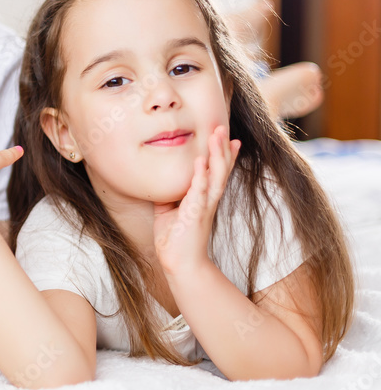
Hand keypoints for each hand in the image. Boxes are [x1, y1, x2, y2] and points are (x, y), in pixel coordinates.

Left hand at [153, 125, 240, 278]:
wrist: (179, 262)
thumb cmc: (175, 238)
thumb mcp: (169, 209)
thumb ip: (170, 194)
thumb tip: (162, 180)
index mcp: (204, 198)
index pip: (216, 172)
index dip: (223, 155)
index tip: (228, 137)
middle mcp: (208, 199)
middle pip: (220, 169)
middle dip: (222, 147)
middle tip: (223, 127)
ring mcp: (203, 206)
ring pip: (215, 176)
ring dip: (216, 155)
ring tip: (217, 136)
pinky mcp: (195, 214)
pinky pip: (198, 191)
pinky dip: (199, 175)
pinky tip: (200, 161)